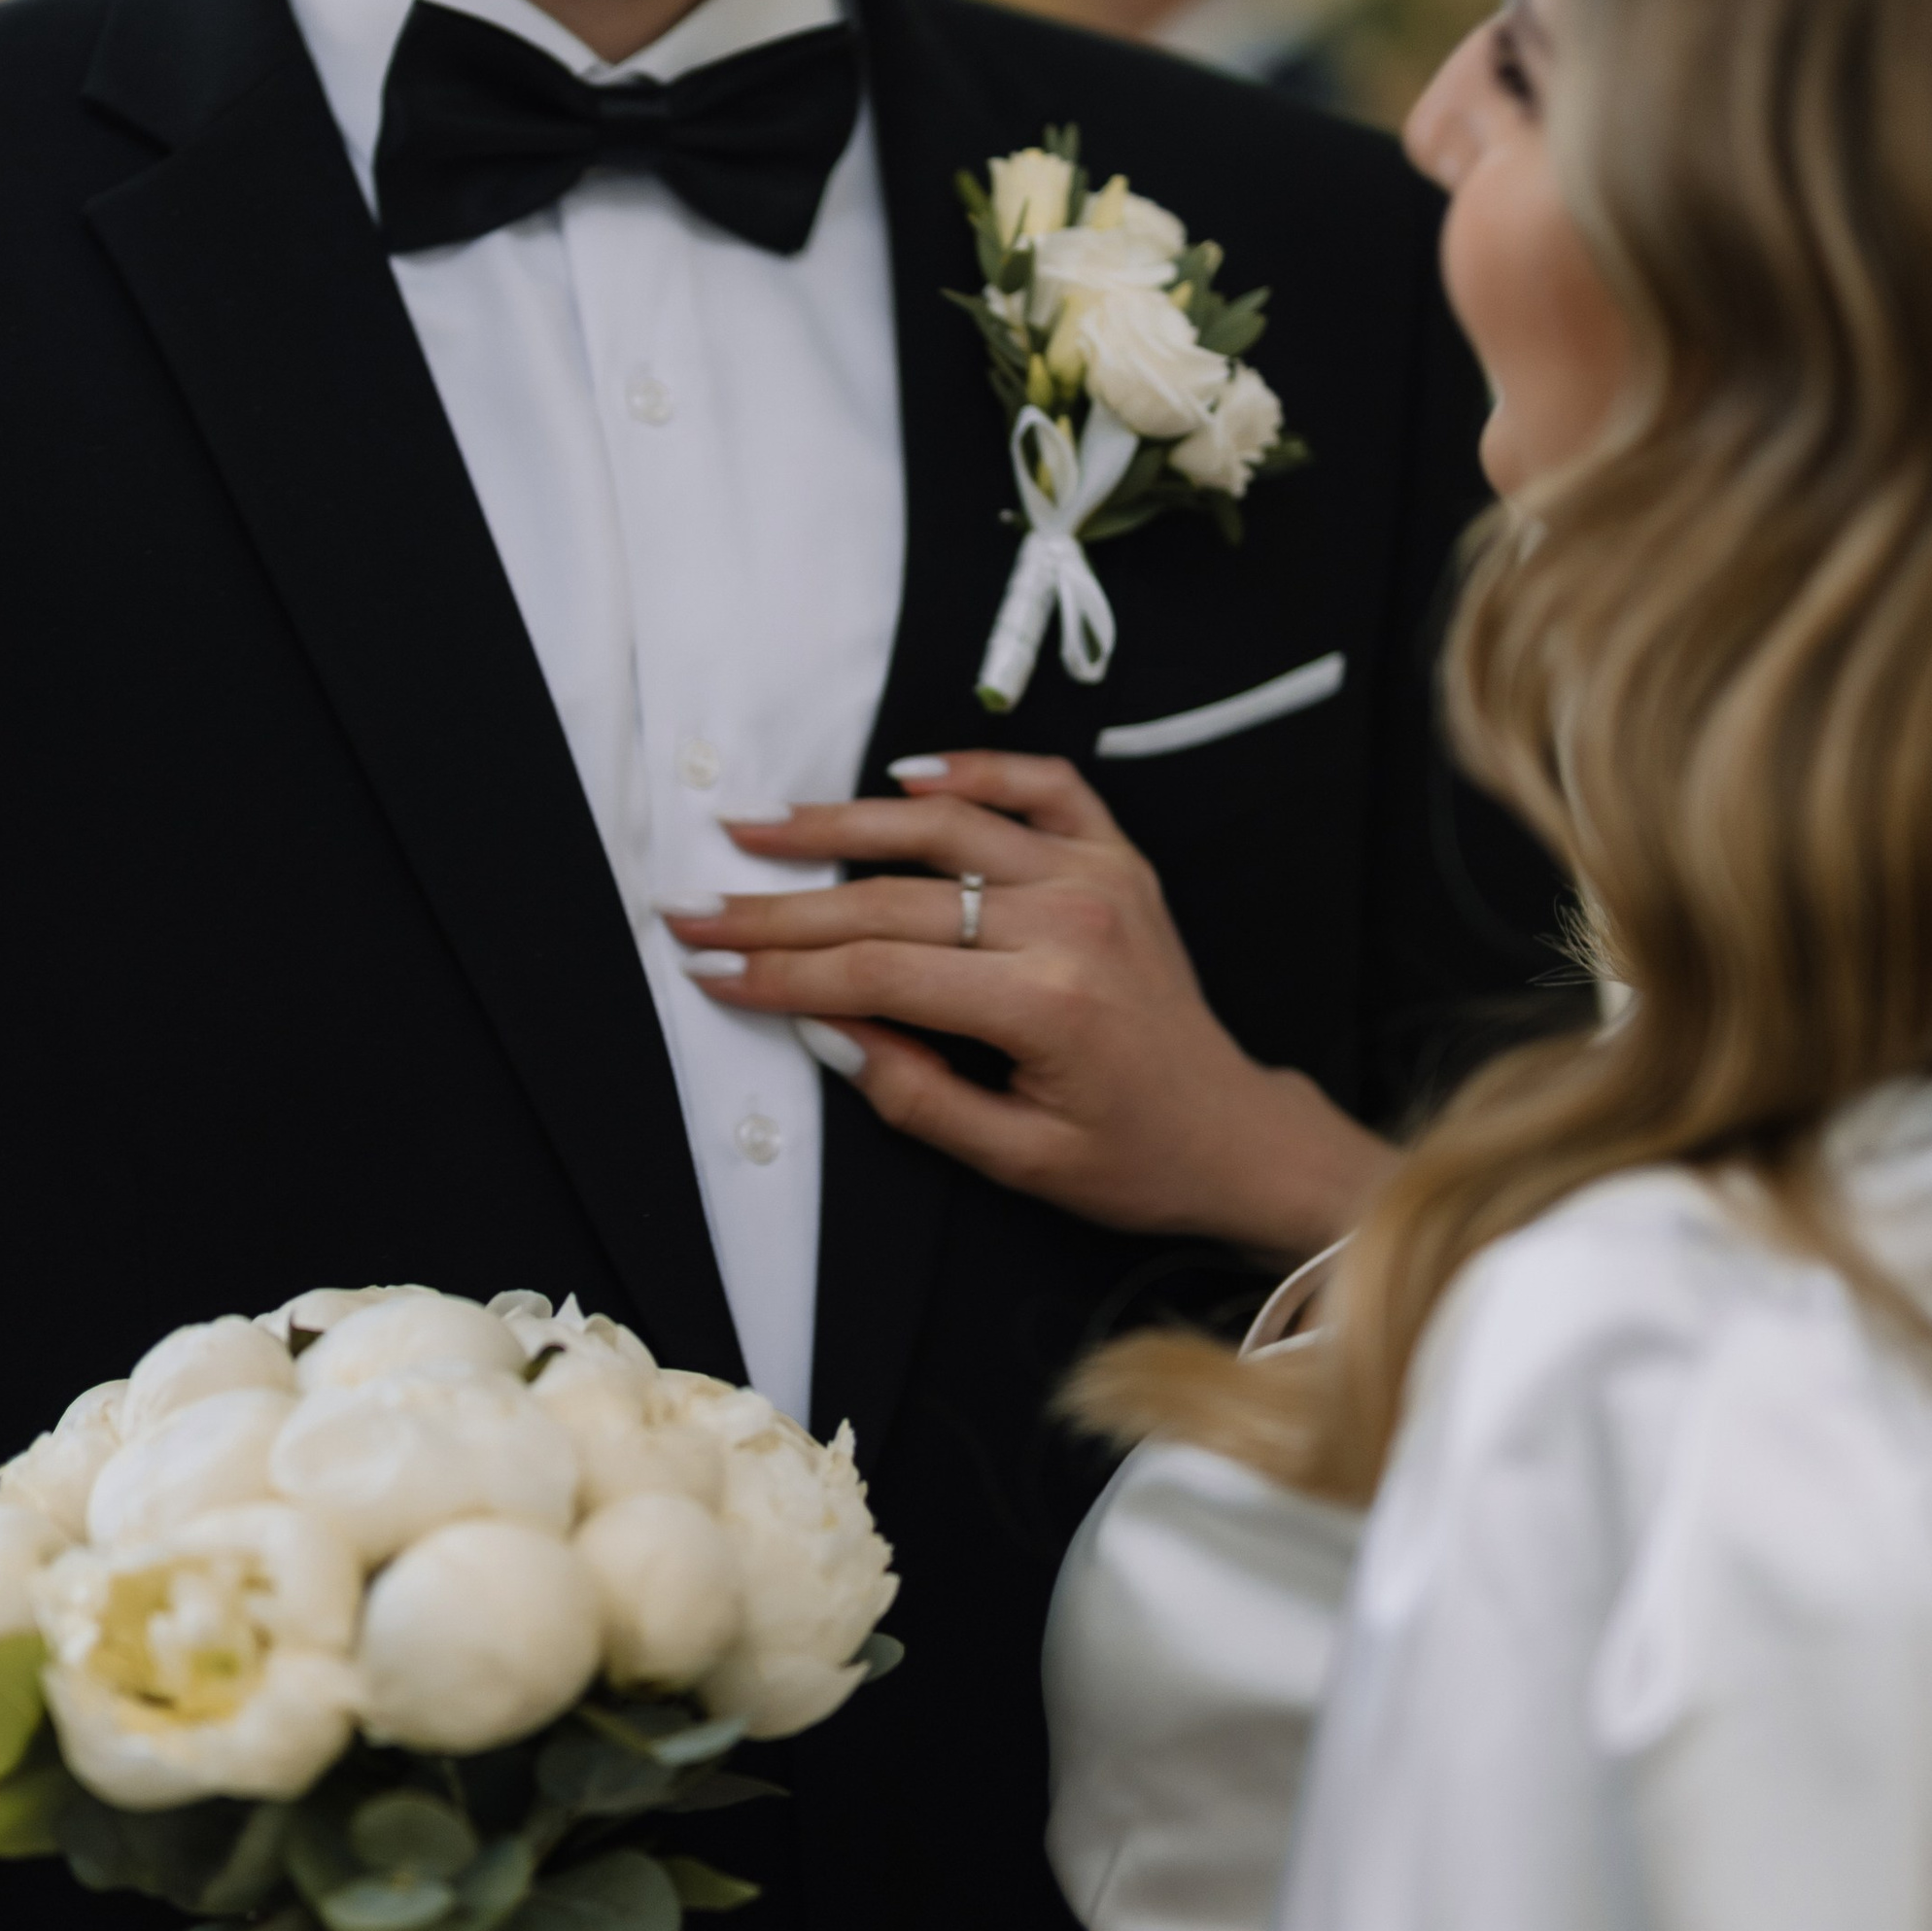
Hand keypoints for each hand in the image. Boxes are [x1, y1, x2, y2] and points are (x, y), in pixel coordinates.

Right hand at [666, 752, 1391, 1264]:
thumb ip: (914, 1093)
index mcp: (1047, 1004)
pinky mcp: (1116, 859)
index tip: (708, 969)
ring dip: (843, 823)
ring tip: (762, 826)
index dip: (782, 974)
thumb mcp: (1018, 1160)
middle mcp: (1072, 921)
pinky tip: (906, 775)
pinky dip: (973, 771)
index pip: (878, 973)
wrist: (1234, 1132)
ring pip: (947, 829)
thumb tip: (821, 1026)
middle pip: (892, 898)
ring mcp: (1098, 878)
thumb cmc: (1133, 1158)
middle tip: (697, 904)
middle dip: (780, 907)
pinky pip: (1042, 787)